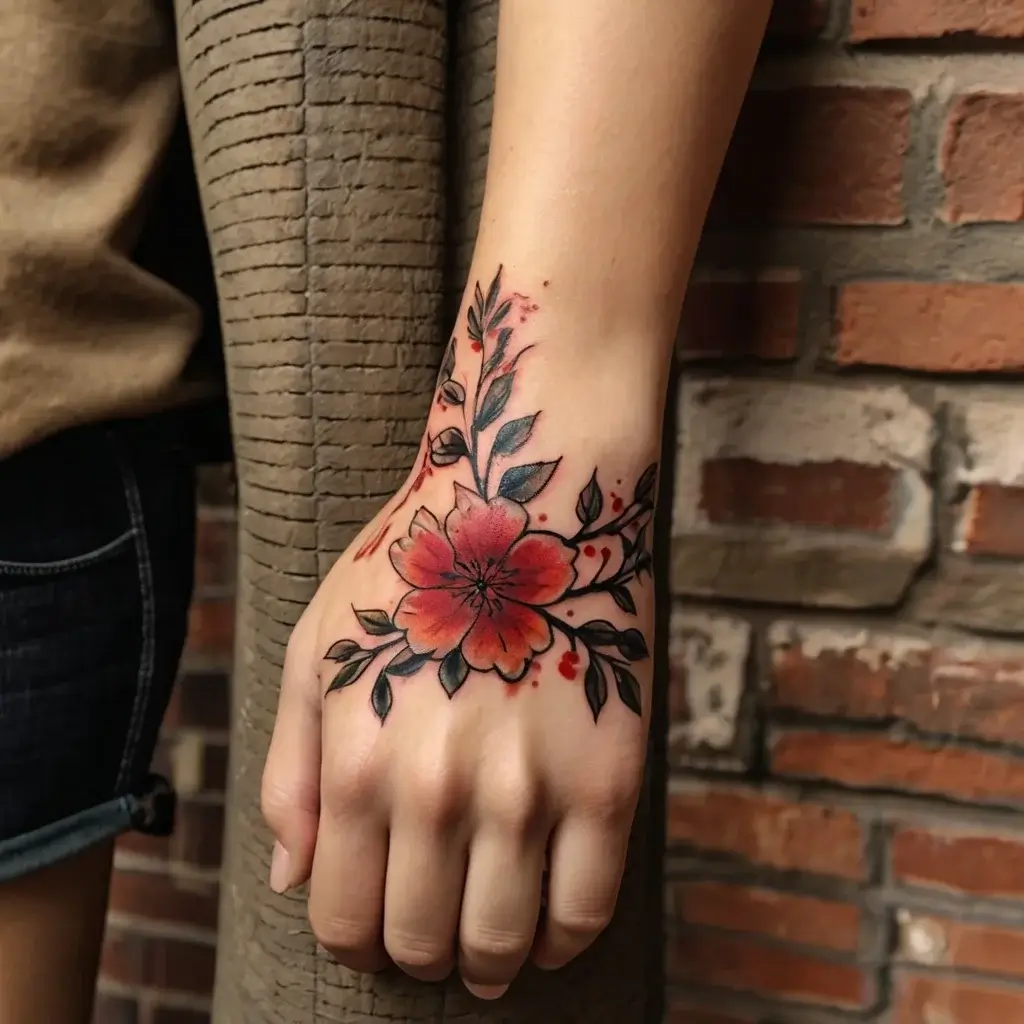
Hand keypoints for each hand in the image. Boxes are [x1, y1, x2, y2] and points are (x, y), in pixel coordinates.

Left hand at [261, 266, 658, 997]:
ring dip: (487, 962)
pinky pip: (587, 909)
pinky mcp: (606, 779)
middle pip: (421, 942)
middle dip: (417, 954)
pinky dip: (562, 941)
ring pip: (503, 942)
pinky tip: (548, 931)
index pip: (344, 918)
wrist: (528, 498)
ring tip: (486, 948)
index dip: (355, 942)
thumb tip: (289, 876)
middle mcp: (437, 791)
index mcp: (357, 763)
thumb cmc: (414, 567)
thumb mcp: (317, 650)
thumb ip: (289, 771)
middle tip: (430, 934)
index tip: (373, 929)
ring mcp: (527, 791)